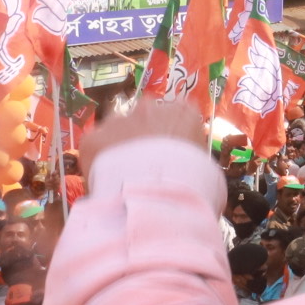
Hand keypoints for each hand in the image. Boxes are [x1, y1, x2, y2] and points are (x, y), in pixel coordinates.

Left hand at [79, 97, 204, 178]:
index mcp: (183, 111)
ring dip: (120, 147)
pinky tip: (105, 183)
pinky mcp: (94, 137)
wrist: (156, 197)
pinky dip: (98, 163)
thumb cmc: (193, 185)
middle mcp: (150, 107)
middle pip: (145, 117)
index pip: (179, 115)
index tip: (173, 157)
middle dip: (144, 137)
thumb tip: (196, 175)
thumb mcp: (210, 173)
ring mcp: (119, 119)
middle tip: (146, 166)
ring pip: (117, 129)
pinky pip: (96, 148)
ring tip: (124, 177)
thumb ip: (199, 164)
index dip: (174, 137)